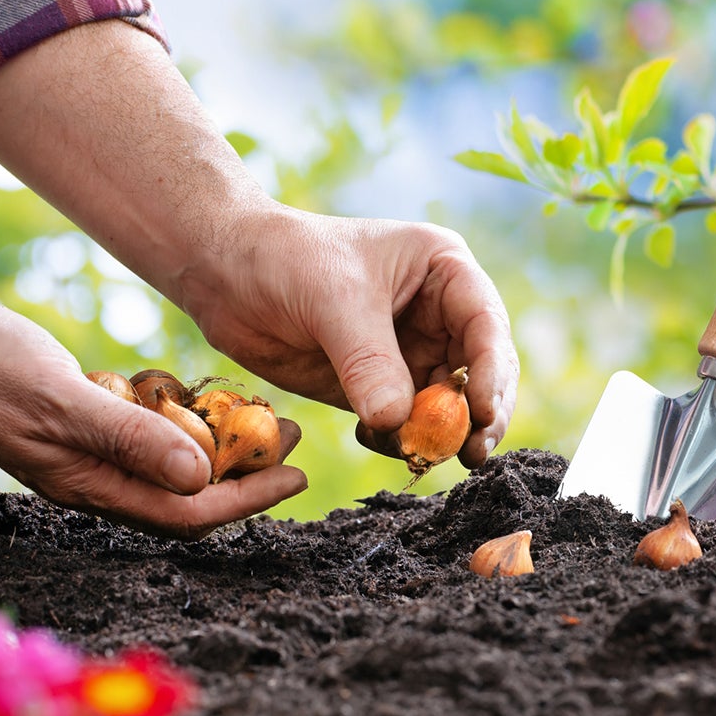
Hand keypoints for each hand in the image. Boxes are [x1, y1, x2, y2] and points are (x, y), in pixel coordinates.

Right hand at [0, 296, 306, 538]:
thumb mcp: (62, 398)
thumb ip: (129, 437)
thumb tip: (201, 477)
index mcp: (91, 487)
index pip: (188, 514)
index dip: (249, 501)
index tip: (298, 476)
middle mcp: (96, 481)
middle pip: (189, 496)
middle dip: (248, 473)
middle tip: (294, 435)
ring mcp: (88, 455)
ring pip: (172, 466)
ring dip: (223, 446)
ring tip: (266, 415)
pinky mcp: (84, 426)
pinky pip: (147, 437)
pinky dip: (182, 422)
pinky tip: (204, 397)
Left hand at [176, 208, 518, 468]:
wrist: (222, 273)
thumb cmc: (284, 258)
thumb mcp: (334, 301)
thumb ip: (369, 363)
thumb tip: (398, 424)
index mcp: (444, 272)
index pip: (486, 325)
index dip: (492, 372)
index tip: (484, 414)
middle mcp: (438, 314)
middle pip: (480, 373)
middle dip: (479, 415)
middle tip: (470, 454)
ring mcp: (409, 353)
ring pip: (447, 405)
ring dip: (440, 435)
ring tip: (421, 456)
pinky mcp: (377, 386)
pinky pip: (405, 424)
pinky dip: (400, 441)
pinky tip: (376, 441)